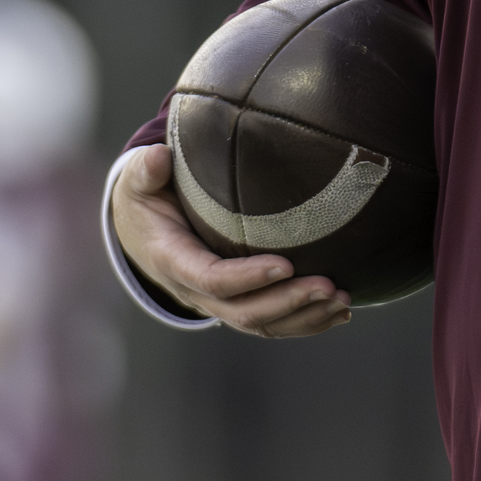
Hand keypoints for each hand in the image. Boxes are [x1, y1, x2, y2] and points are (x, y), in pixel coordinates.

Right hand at [112, 144, 351, 337]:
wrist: (141, 233)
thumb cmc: (147, 199)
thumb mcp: (138, 181)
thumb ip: (147, 170)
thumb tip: (159, 156)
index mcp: (173, 260)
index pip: (212, 277)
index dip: (247, 276)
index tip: (286, 263)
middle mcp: (196, 290)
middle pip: (244, 310)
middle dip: (288, 301)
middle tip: (329, 286)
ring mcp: (217, 302)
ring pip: (262, 324)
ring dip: (304, 317)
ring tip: (342, 301)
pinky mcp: (237, 302)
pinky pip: (272, 323)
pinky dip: (305, 322)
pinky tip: (339, 312)